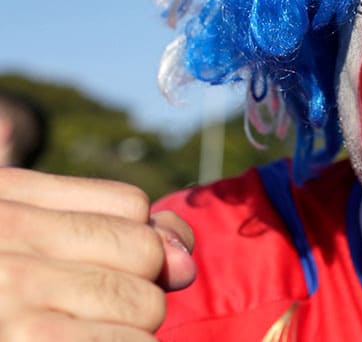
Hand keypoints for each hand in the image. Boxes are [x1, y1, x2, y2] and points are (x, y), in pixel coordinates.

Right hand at [0, 167, 194, 340]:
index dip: (140, 244)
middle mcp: (11, 229)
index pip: (132, 204)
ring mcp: (15, 285)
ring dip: (129, 332)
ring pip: (147, 304)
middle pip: (147, 252)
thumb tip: (185, 262)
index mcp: (9, 194)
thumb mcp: (27, 243)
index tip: (103, 275)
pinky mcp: (27, 340)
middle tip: (82, 316)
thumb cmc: (7, 290)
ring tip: (75, 336)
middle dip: (137, 290)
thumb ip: (104, 232)